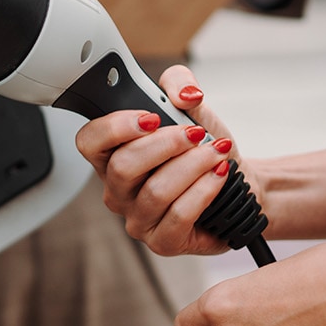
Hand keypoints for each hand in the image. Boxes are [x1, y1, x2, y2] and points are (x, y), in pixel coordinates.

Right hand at [74, 65, 259, 257]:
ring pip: (155, 191)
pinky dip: (203, 190)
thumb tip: (183, 93)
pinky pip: (178, 215)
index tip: (150, 116)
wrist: (237, 184)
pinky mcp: (163, 241)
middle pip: (123, 166)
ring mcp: (138, 218)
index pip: (89, 141)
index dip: (114, 127)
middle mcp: (118, 189)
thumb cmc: (203, 149)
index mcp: (112, 155)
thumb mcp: (192, 107)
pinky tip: (218, 176)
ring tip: (216, 153)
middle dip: (166, 144)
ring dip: (192, 165)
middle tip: (195, 133)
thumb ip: (180, 84)